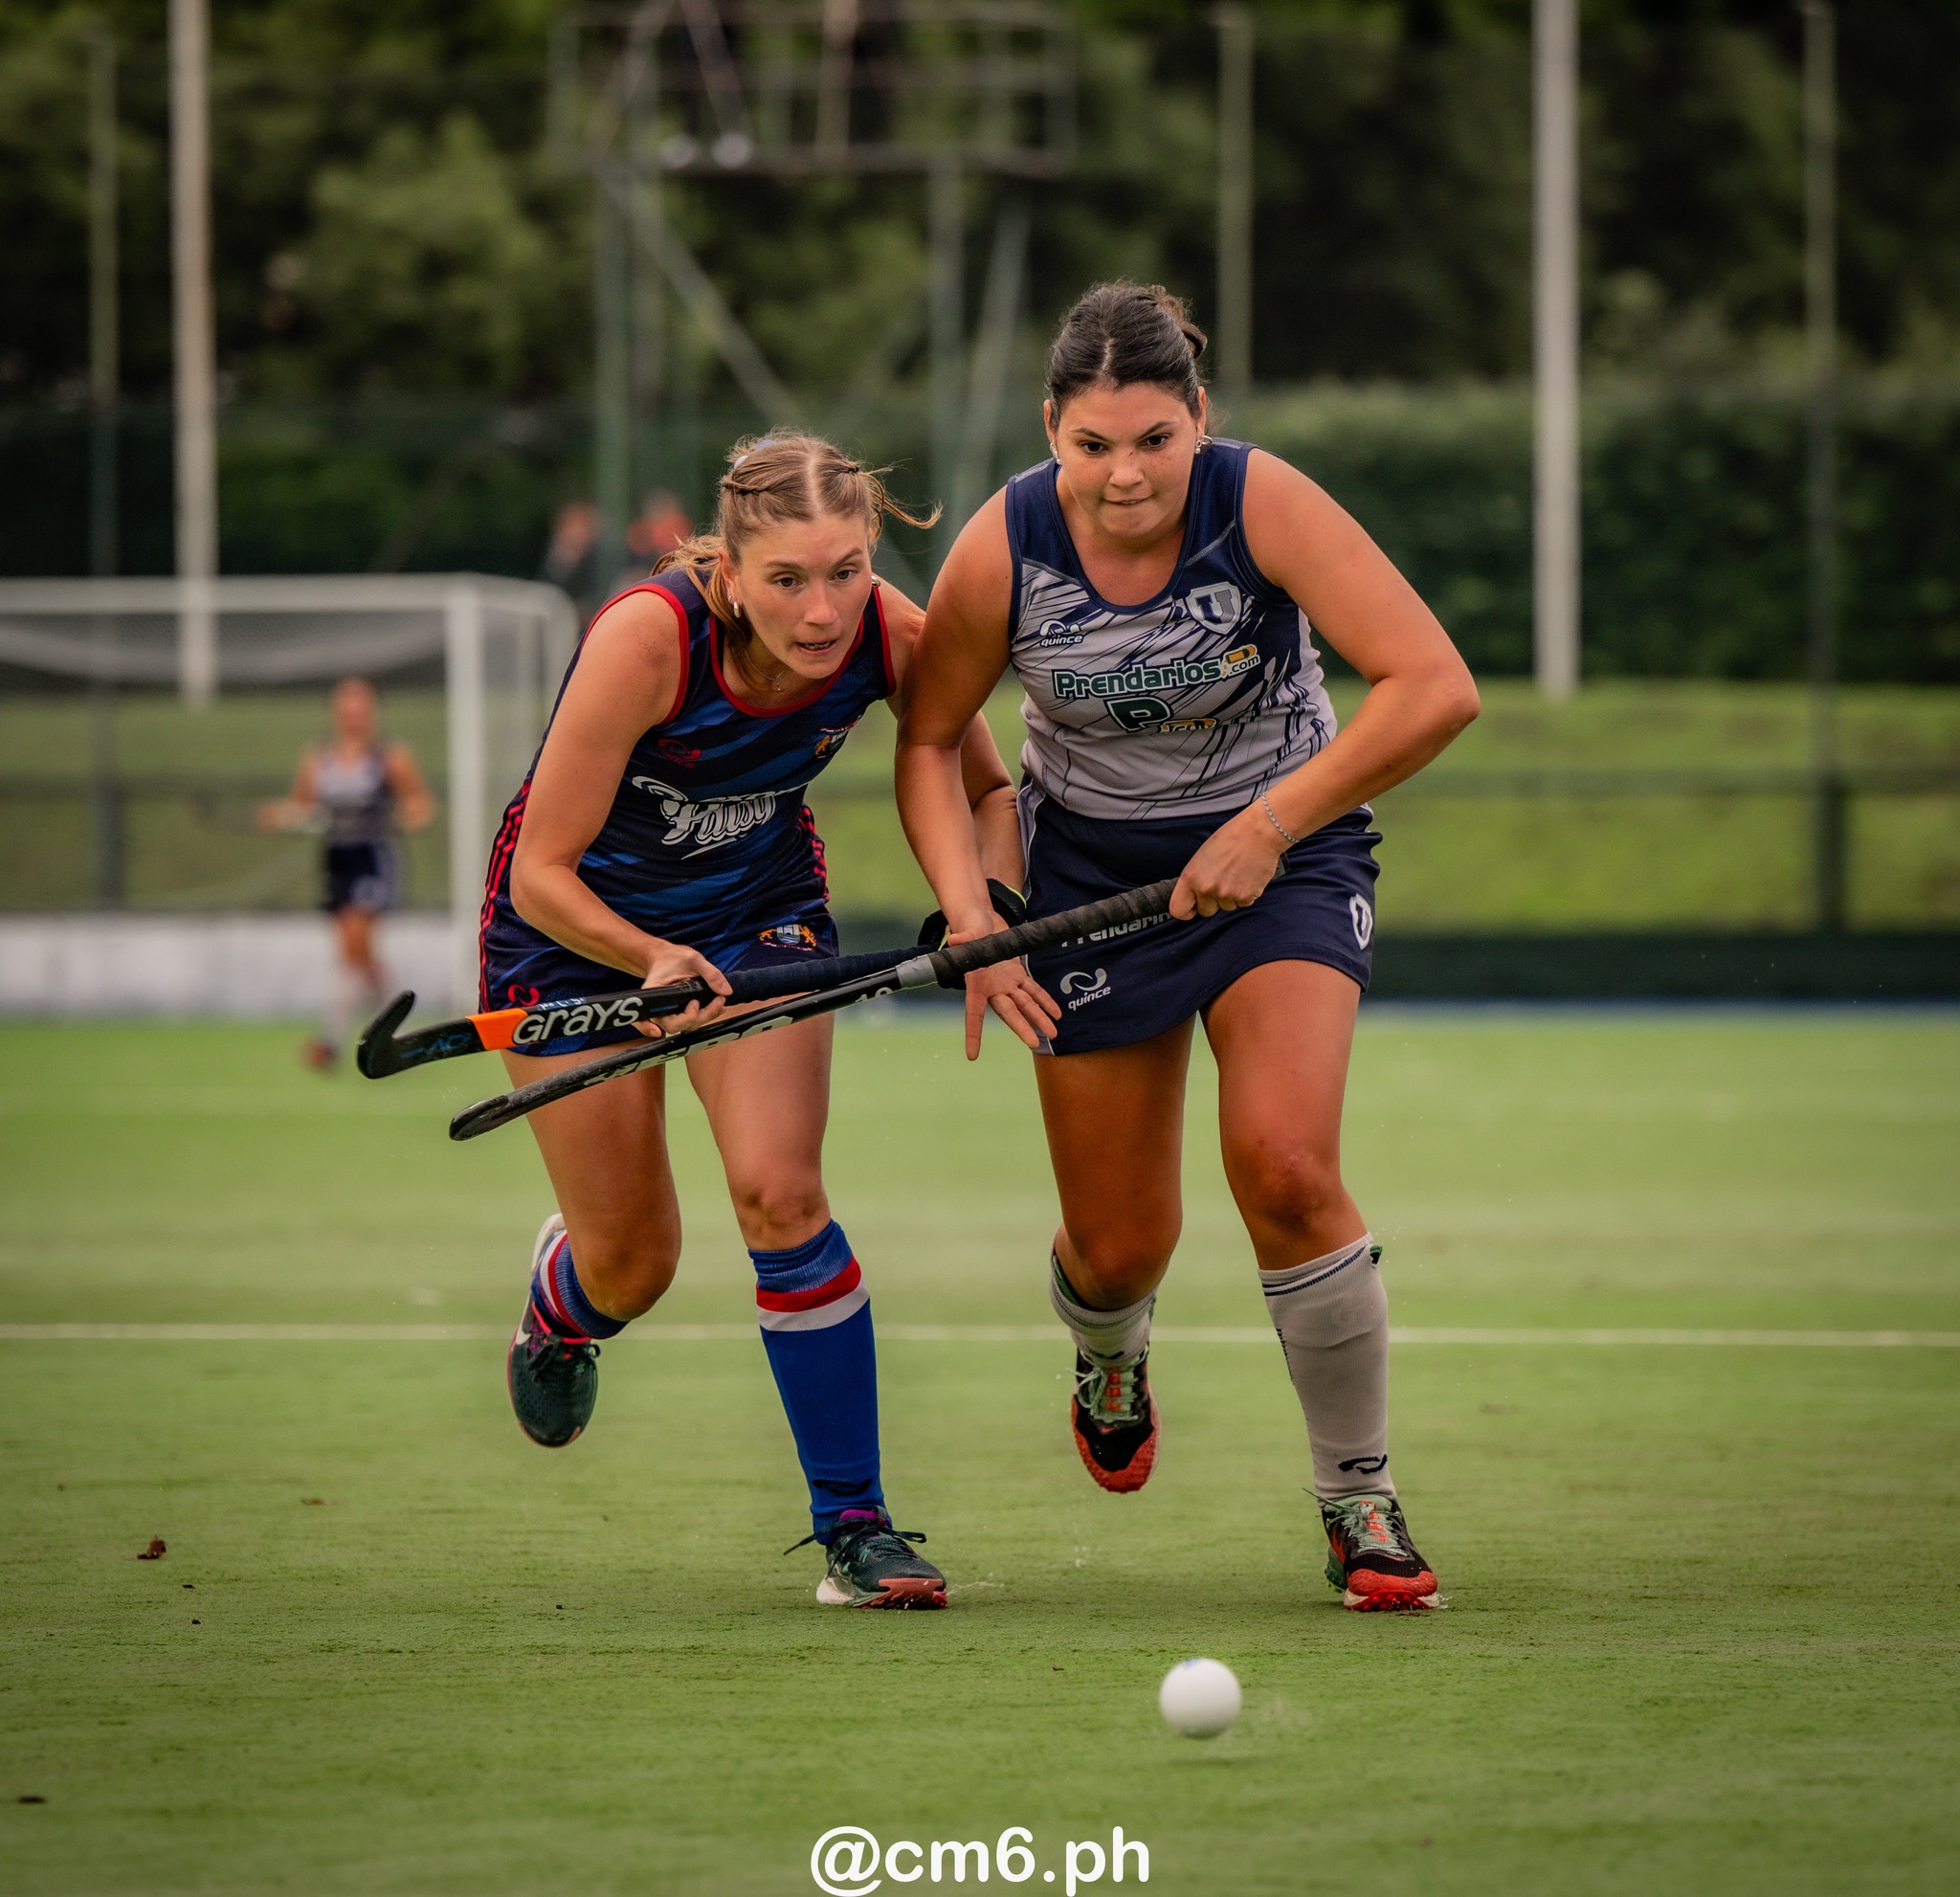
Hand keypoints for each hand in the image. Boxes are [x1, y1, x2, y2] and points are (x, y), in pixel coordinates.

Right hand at [633, 939, 731, 1035]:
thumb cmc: (672, 957)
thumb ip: (710, 973)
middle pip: (679, 1026)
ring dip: (706, 1016)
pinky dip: (705, 1016)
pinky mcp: (680, 1012)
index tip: (694, 1003)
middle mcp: (659, 1009)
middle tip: (716, 1000)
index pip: (663, 1019)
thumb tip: (726, 991)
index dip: (679, 1021)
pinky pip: (691, 1021)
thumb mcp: (693, 959)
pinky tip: (715, 1008)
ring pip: (688, 1025)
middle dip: (701, 1016)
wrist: (665, 957)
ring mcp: (669, 1012)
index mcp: (654, 994)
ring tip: (719, 1000)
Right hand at [949, 914, 1062, 1059]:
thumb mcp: (967, 932)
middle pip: (1008, 1012)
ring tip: (1052, 1033)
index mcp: (976, 983)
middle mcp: (991, 988)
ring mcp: (1006, 983)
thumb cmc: (970, 927)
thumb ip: (963, 938)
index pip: (973, 1013)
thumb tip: (955, 940)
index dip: (973, 1033)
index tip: (972, 1055)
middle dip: (1021, 1027)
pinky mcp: (1017, 974)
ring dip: (1039, 1017)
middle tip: (1033, 1043)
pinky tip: (1056, 1014)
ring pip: (1025, 1004)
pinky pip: (1033, 990)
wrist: (980, 921)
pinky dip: (1045, 1001)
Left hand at [1170, 810, 1288, 919]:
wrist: (1259, 832)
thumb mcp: (1202, 857)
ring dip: (1231, 896)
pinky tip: (1248, 876)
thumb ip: (1196, 879)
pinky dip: (1246, 894)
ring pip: (1226, 907)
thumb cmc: (1231, 838)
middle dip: (1213, 901)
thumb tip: (1194, 897)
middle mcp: (1206, 888)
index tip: (1194, 906)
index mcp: (1190, 877)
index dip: (1187, 910)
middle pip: (1205, 911)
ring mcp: (1226, 895)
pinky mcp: (1246, 897)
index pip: (1179, 910)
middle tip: (1223, 881)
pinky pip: (1242, 904)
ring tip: (1237, 874)